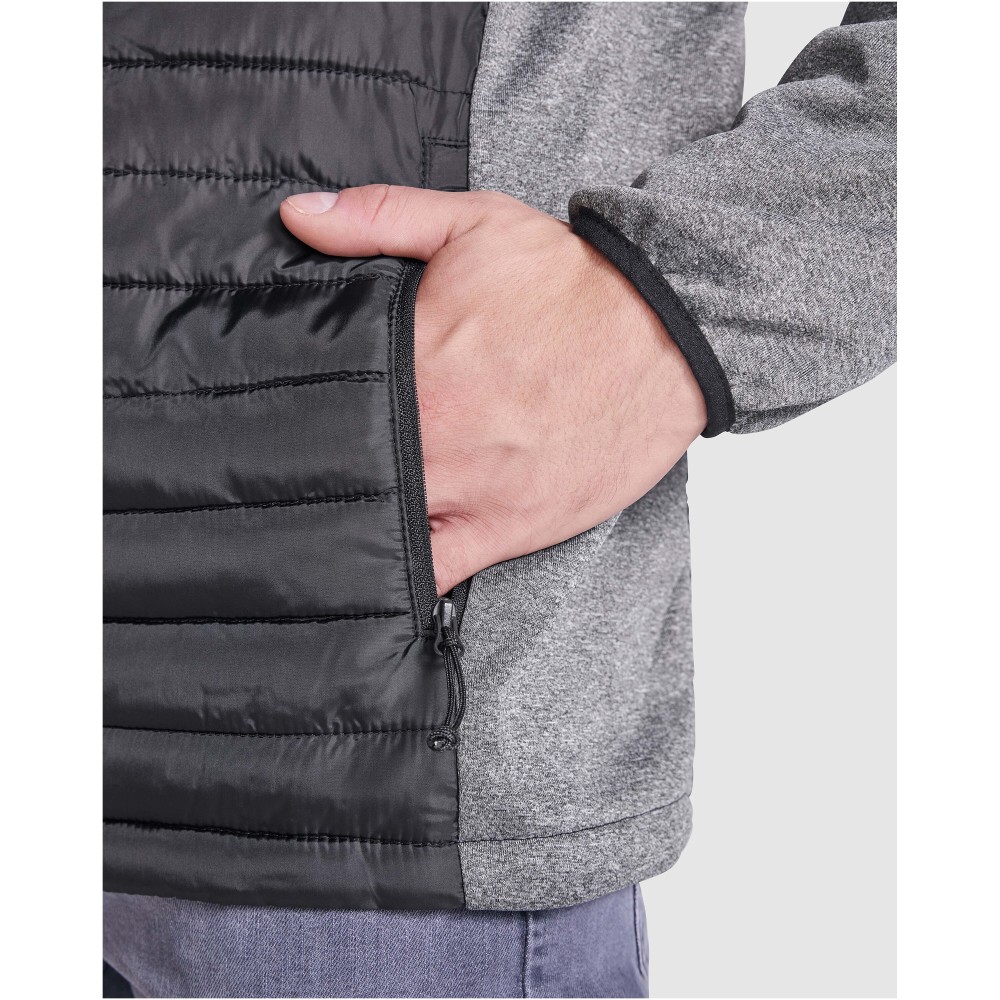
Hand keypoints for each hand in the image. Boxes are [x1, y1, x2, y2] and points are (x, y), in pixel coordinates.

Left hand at [281, 186, 706, 594]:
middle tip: (282, 470)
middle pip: (341, 467)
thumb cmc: (575, 283)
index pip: (317, 396)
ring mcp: (470, 488)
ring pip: (379, 522)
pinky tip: (376, 573)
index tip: (265, 413)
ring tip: (318, 519)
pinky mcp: (509, 528)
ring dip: (348, 522)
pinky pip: (438, 570)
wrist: (669, 333)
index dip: (284, 410)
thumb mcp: (474, 223)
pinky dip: (405, 576)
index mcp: (414, 360)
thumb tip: (297, 215)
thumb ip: (378, 217)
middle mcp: (435, 432)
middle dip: (313, 468)